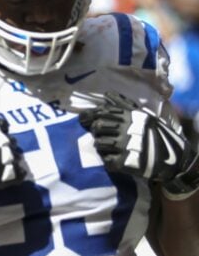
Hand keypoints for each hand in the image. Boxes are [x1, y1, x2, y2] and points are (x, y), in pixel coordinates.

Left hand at [80, 92, 198, 197]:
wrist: (171, 157)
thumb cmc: (154, 133)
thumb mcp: (141, 115)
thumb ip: (123, 104)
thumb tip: (107, 94)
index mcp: (129, 116)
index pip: (101, 112)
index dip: (89, 116)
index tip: (84, 120)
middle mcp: (125, 128)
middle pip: (97, 127)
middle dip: (96, 131)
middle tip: (103, 135)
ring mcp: (124, 145)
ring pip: (98, 143)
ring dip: (101, 146)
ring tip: (109, 147)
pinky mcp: (124, 162)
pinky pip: (106, 160)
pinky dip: (108, 160)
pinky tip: (115, 159)